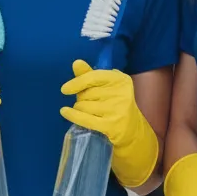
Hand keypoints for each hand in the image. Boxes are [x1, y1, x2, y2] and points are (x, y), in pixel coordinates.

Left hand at [59, 60, 157, 187]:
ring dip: (80, 109)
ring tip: (89, 112)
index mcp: (121, 80)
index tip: (65, 89)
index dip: (78, 82)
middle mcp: (121, 93)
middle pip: (87, 93)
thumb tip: (76, 63)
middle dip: (82, 99)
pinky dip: (72, 115)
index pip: (95, 76)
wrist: (131, 131)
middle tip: (89, 104)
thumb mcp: (106, 87)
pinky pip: (85, 118)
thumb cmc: (114, 105)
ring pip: (83, 106)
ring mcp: (117, 110)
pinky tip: (65, 112)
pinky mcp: (111, 125)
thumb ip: (90, 75)